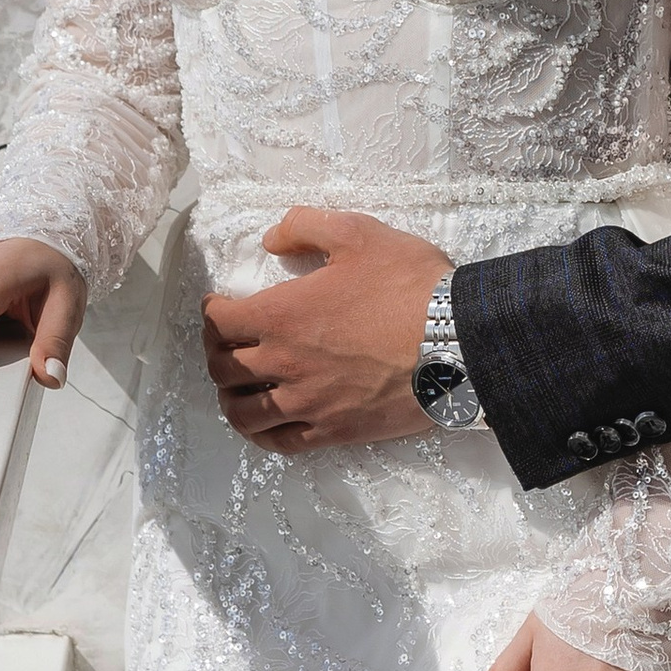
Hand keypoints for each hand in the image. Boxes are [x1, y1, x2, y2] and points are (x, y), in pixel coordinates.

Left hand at [202, 211, 450, 448]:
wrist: (459, 342)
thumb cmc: (410, 285)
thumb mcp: (358, 233)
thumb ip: (305, 227)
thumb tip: (271, 239)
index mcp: (281, 315)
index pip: (220, 323)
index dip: (211, 312)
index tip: (218, 305)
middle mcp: (284, 364)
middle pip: (224, 369)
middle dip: (217, 352)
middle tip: (225, 343)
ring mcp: (307, 403)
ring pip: (244, 413)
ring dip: (231, 398)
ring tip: (238, 387)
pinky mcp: (334, 431)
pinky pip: (281, 443)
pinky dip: (263, 434)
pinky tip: (266, 424)